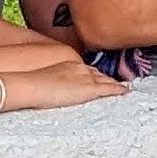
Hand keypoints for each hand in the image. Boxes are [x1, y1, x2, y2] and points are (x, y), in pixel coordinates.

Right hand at [5, 61, 127, 111]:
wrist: (30, 85)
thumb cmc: (30, 84)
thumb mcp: (42, 79)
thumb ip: (50, 81)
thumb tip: (47, 88)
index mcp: (68, 64)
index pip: (86, 69)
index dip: (95, 74)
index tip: (101, 77)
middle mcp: (80, 68)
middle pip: (98, 73)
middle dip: (107, 78)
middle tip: (116, 83)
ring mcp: (86, 78)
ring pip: (106, 80)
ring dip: (114, 84)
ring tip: (123, 89)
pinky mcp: (89, 89)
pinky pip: (109, 89)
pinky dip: (118, 90)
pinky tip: (126, 92)